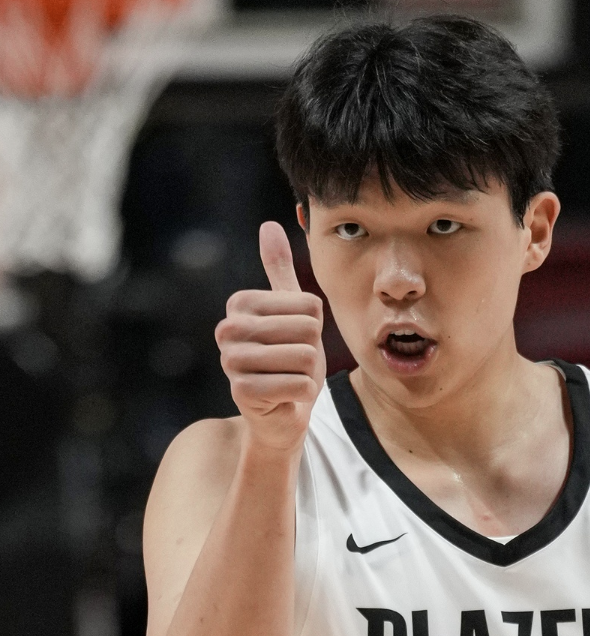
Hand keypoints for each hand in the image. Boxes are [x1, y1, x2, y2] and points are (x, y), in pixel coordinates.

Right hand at [215, 221, 326, 454]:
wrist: (283, 410)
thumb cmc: (290, 358)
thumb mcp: (293, 312)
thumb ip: (280, 270)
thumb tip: (269, 225)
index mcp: (242, 304)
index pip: (309, 305)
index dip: (314, 327)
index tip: (294, 339)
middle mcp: (229, 329)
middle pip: (308, 330)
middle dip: (312, 352)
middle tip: (294, 363)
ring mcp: (232, 361)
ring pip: (305, 358)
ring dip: (308, 374)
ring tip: (290, 378)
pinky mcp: (242, 392)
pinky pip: (299, 384)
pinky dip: (304, 394)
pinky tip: (287, 396)